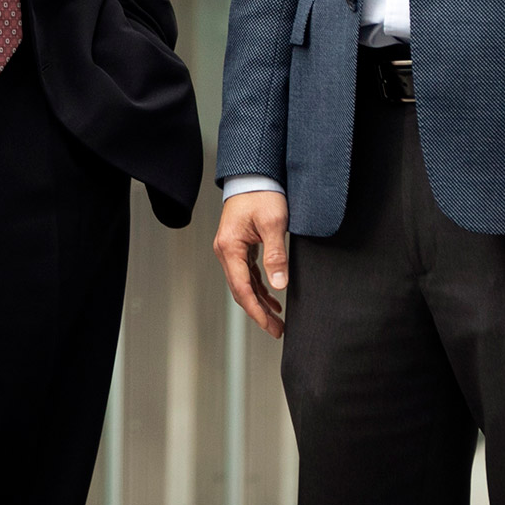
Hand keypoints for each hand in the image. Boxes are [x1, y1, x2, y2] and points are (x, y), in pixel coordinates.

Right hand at [213, 190, 291, 338]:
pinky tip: (272, 298)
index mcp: (230, 247)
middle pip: (240, 290)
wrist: (254, 174)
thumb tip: (279, 285)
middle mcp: (226, 251)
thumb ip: (276, 255)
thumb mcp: (273, 224)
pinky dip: (259, 288)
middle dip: (258, 313)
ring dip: (259, 303)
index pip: (242, 288)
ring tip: (277, 320)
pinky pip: (247, 274)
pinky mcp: (239, 246)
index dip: (256, 311)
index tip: (270, 326)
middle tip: (277, 330)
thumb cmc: (261, 194)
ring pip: (244, 284)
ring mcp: (231, 249)